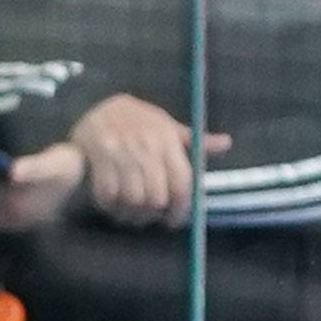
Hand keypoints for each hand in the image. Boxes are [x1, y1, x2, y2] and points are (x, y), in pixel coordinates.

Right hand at [67, 92, 225, 225]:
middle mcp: (148, 147)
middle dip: (152, 215)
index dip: (180, 209)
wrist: (95, 100)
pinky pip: (107, 194)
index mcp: (167, 140)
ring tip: (128, 214)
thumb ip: (194, 140)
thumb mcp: (167, 124)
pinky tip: (110, 203)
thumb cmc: (137, 118)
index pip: (182, 183)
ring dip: (130, 214)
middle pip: (157, 198)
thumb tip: (226, 143)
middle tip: (147, 218)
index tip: (173, 221)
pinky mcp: (99, 156)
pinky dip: (109, 205)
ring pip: (133, 200)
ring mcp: (122, 152)